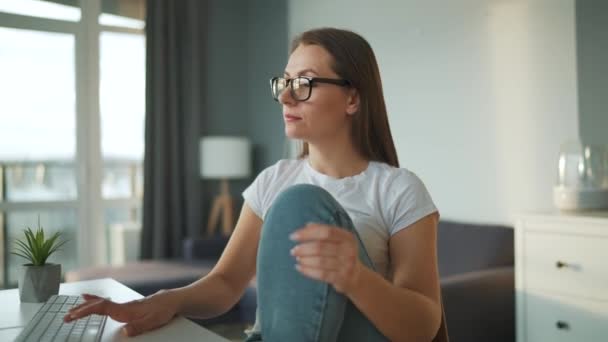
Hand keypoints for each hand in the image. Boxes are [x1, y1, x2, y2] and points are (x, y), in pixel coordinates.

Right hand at [63, 290, 178, 336]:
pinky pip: (108, 304)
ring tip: (72, 310)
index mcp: (126, 310)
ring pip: (101, 304)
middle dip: (81, 311)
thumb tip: (125, 332)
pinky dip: (97, 302)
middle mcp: (123, 306)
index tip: (74, 314)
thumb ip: (139, 327)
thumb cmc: (163, 310)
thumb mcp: (154, 321)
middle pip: (98, 306)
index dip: (87, 311)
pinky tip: (91, 301)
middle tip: (66, 317)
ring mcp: (124, 305)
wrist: (172, 301)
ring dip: (86, 307)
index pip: (102, 308)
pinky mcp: (127, 307)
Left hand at [290, 223, 362, 294]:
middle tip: (293, 250)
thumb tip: (306, 226)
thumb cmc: (342, 254)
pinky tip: (300, 268)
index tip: (294, 236)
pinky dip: (307, 271)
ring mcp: (346, 265)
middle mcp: (348, 250)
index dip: (308, 233)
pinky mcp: (342, 278)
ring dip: (305, 259)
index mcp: (347, 237)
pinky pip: (321, 274)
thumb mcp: (337, 240)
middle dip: (303, 248)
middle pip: (321, 247)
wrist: (356, 276)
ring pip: (319, 261)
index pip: (326, 231)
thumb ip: (323, 231)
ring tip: (297, 258)